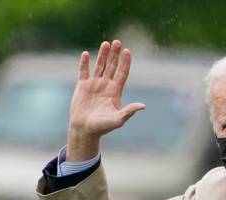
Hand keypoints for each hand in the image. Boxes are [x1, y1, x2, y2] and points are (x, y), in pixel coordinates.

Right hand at [66, 40, 145, 161]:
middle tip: (117, 42)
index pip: (122, 73)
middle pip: (112, 66)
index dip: (125, 62)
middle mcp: (106, 86)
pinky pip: (84, 72)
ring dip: (102, 55)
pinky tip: (86, 54)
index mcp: (115, 92)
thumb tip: (143, 106)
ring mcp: (94, 85)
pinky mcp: (82, 86)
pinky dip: (84, 63)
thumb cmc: (102, 127)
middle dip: (114, 55)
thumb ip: (129, 111)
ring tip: (106, 43)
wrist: (85, 130)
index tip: (127, 51)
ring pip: (99, 66)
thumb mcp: (118, 119)